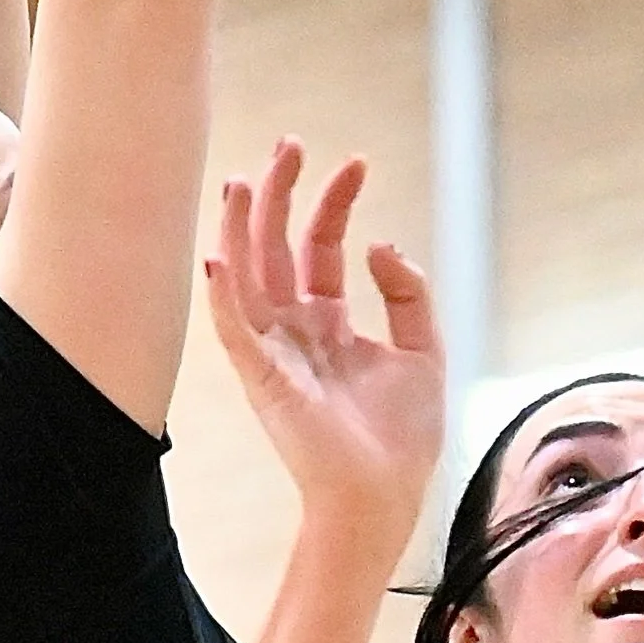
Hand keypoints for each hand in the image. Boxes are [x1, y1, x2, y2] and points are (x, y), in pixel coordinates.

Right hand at [206, 142, 445, 550]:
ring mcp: (274, 353)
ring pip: (247, 276)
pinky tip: (219, 256)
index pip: (323, 247)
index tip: (357, 164)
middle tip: (291, 145)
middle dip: (281, 195)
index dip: (336, 203)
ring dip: (241, 228)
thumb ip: (408, 294)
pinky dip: (224, 295)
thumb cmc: (403, 439)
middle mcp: (295, 332)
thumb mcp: (424, 352)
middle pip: (277, 248)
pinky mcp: (263, 380)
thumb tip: (380, 243)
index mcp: (330, 324)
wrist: (385, 497)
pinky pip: (234, 330)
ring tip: (244, 179)